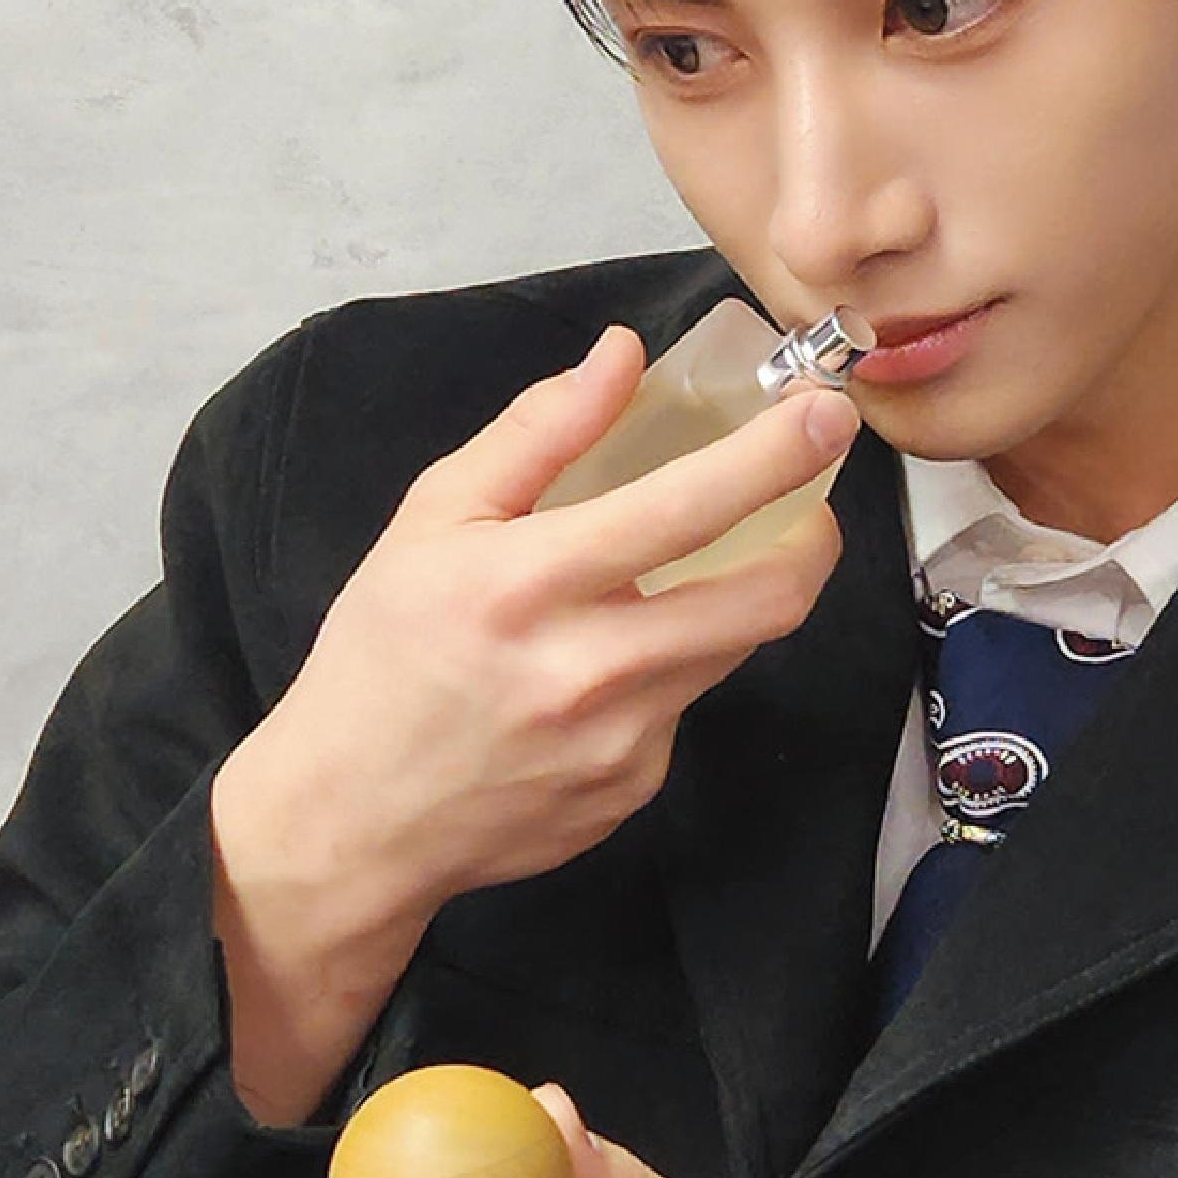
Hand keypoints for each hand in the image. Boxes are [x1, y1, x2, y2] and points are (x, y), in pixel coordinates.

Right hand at [217, 322, 859, 921]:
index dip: (775, 457)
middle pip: (767, 600)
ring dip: (737, 595)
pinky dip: (670, 666)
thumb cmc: (384, 652)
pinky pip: (684, 706)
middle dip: (812, 538)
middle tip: (802, 502)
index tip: (827, 414)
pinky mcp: (636, 789)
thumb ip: (538, 432)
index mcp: (531, 585)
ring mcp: (623, 743)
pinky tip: (607, 666)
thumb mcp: (432, 520)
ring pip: (734, 648)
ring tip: (693, 567)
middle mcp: (591, 669)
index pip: (687, 508)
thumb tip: (622, 354)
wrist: (349, 822)